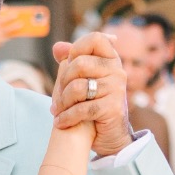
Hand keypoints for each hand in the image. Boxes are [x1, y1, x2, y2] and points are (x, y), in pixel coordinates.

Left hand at [50, 33, 130, 154]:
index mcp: (111, 60)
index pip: (96, 39)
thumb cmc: (93, 104)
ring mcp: (117, 89)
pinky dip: (67, 117)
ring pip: (78, 87)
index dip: (77, 48)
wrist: (109, 135)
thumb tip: (57, 47)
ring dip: (62, 102)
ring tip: (57, 111)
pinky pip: (83, 108)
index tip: (69, 64)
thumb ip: (72, 61)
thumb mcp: (84, 80)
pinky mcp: (113, 108)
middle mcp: (117, 71)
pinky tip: (60, 122)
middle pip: (80, 64)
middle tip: (58, 97)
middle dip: (63, 82)